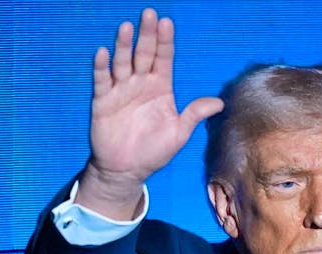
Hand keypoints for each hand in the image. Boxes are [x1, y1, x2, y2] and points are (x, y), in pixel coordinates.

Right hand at [77, 8, 223, 219]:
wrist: (126, 170)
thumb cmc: (153, 152)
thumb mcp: (178, 133)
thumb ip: (194, 114)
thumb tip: (220, 103)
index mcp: (160, 88)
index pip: (163, 59)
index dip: (165, 41)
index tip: (167, 22)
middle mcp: (140, 84)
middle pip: (143, 54)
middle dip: (146, 35)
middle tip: (148, 14)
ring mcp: (120, 91)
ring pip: (122, 63)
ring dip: (123, 46)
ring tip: (126, 28)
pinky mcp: (102, 102)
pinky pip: (102, 81)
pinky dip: (102, 67)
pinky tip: (104, 52)